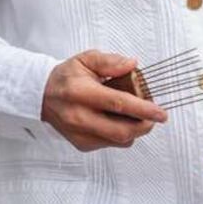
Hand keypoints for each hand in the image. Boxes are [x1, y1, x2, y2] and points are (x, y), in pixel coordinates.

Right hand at [41, 50, 166, 151]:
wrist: (42, 95)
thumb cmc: (66, 76)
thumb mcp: (86, 59)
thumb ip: (110, 61)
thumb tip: (132, 64)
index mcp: (81, 93)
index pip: (118, 104)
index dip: (143, 109)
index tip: (160, 112)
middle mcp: (79, 116)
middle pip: (121, 131)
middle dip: (144, 126)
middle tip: (154, 117)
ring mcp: (79, 134)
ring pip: (118, 140)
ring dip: (135, 130)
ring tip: (137, 115)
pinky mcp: (81, 144)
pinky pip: (110, 144)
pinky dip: (121, 134)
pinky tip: (119, 120)